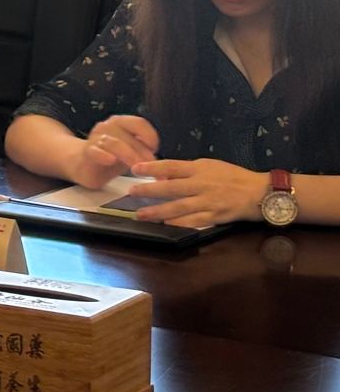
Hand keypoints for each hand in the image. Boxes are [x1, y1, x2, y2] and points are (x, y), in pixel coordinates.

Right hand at [73, 115, 159, 187]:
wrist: (82, 164)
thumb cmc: (111, 157)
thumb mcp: (130, 151)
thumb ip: (144, 153)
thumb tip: (168, 167)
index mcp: (121, 122)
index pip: (139, 123)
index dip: (150, 136)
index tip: (156, 151)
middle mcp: (108, 126)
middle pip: (130, 137)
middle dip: (144, 155)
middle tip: (154, 171)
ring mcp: (95, 138)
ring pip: (115, 143)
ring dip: (129, 157)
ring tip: (138, 170)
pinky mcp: (86, 152)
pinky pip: (94, 151)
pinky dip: (103, 155)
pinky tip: (110, 161)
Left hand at [127, 158, 266, 227]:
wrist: (261, 192)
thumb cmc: (234, 177)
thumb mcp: (211, 166)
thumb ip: (187, 171)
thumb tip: (163, 176)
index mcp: (200, 169)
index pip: (171, 166)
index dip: (151, 167)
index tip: (134, 169)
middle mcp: (202, 184)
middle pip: (171, 188)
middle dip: (149, 191)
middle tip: (131, 193)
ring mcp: (208, 202)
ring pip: (178, 207)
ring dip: (158, 212)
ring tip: (141, 214)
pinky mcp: (215, 217)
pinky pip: (193, 221)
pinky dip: (177, 223)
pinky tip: (164, 225)